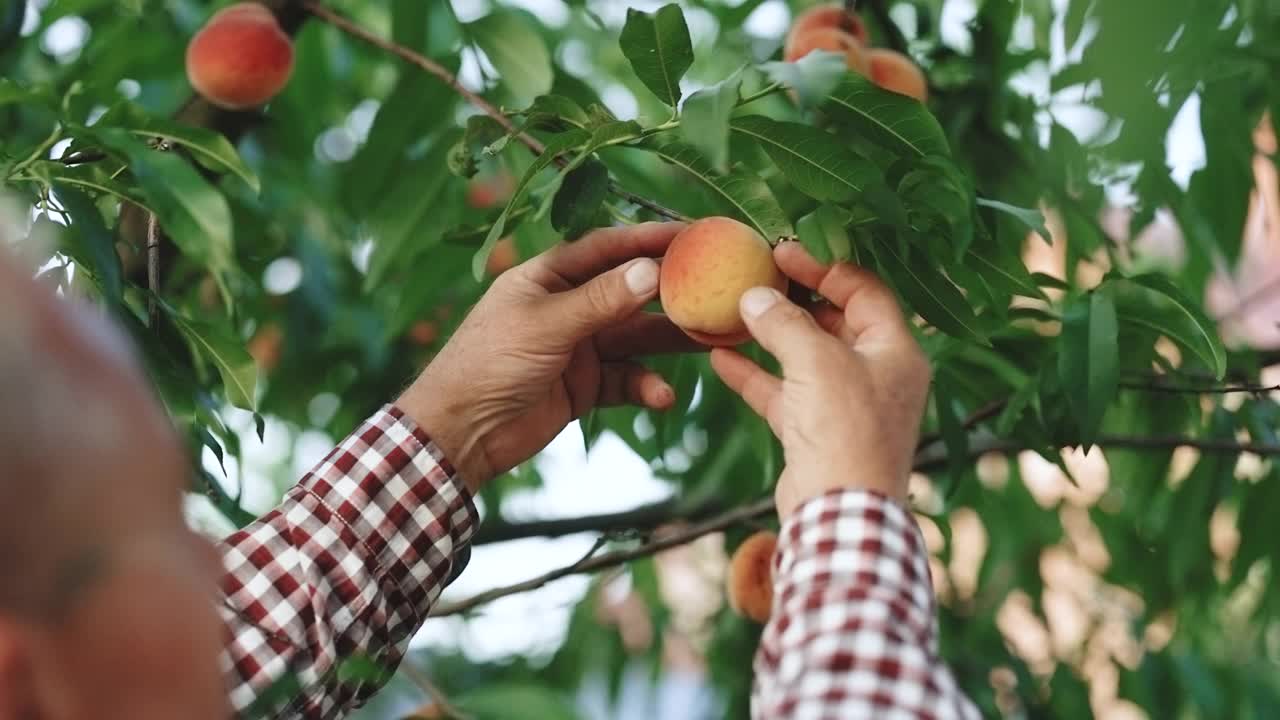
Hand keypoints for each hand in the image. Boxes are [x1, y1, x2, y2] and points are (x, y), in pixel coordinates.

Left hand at [399, 223, 697, 490]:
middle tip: (716, 290)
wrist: (461, 433)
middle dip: (671, 293)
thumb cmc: (489, 364)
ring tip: (710, 341)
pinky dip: (646, 386)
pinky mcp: (584, 387)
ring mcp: (578, 348)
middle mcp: (567, 307)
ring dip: (670, 341)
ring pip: (635, 338)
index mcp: (548, 277)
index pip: (607, 248)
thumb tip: (651, 270)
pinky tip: (662, 396)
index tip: (693, 236)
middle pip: (630, 293)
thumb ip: (601, 300)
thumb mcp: (546, 325)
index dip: (648, 240)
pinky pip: (626, 380)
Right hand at [709, 242, 930, 517]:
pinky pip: (784, 391)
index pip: (863, 289)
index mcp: (896, 350)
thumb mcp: (816, 362)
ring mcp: (846, 403)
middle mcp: (877, 373)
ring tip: (733, 311)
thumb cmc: (844, 430)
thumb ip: (784, 323)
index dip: (823, 266)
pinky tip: (719, 356)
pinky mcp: (817, 430)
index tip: (781, 252)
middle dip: (793, 299)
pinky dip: (755, 374)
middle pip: (834, 319)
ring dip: (769, 335)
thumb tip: (755, 296)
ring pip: (805, 356)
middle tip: (754, 277)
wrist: (839, 513)